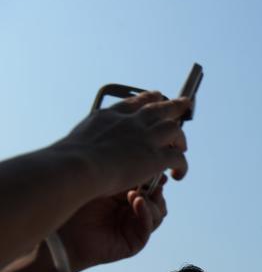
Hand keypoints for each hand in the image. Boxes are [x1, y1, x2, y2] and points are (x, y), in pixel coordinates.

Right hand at [55, 91, 190, 198]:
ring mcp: (145, 138)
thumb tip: (78, 153)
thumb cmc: (67, 161)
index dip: (146, 99)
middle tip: (184, 102)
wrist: (76, 167)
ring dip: (181, 138)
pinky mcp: (155, 157)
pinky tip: (178, 175)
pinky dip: (182, 166)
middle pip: (158, 108)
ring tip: (182, 147)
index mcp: (108, 117)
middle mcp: (130, 123)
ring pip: (174, 129)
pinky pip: (178, 158)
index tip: (154, 96)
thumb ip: (86, 142)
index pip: (131, 103)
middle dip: (173, 105)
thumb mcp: (75, 143)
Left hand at [57, 177, 168, 271]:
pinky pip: (148, 227)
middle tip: (149, 182)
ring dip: (152, 202)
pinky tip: (137, 202)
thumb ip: (124, 177)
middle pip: (159, 200)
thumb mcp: (105, 185)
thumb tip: (148, 166)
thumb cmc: (75, 205)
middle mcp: (132, 213)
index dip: (154, 179)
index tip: (155, 167)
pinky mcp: (134, 242)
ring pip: (159, 214)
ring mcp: (134, 228)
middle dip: (155, 191)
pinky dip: (146, 214)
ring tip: (134, 193)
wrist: (62, 234)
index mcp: (125, 198)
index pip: (149, 187)